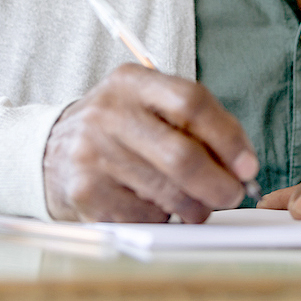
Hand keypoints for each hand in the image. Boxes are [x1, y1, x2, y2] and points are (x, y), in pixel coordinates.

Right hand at [43, 64, 258, 223]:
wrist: (53, 150)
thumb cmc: (122, 128)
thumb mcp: (151, 106)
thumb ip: (198, 124)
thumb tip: (243, 166)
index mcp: (132, 81)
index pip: (191, 101)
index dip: (228, 137)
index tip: (247, 166)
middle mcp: (108, 112)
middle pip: (181, 155)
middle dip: (218, 184)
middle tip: (232, 195)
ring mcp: (92, 153)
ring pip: (167, 193)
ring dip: (195, 207)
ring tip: (196, 206)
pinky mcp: (85, 191)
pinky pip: (144, 216)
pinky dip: (162, 218)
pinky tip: (155, 206)